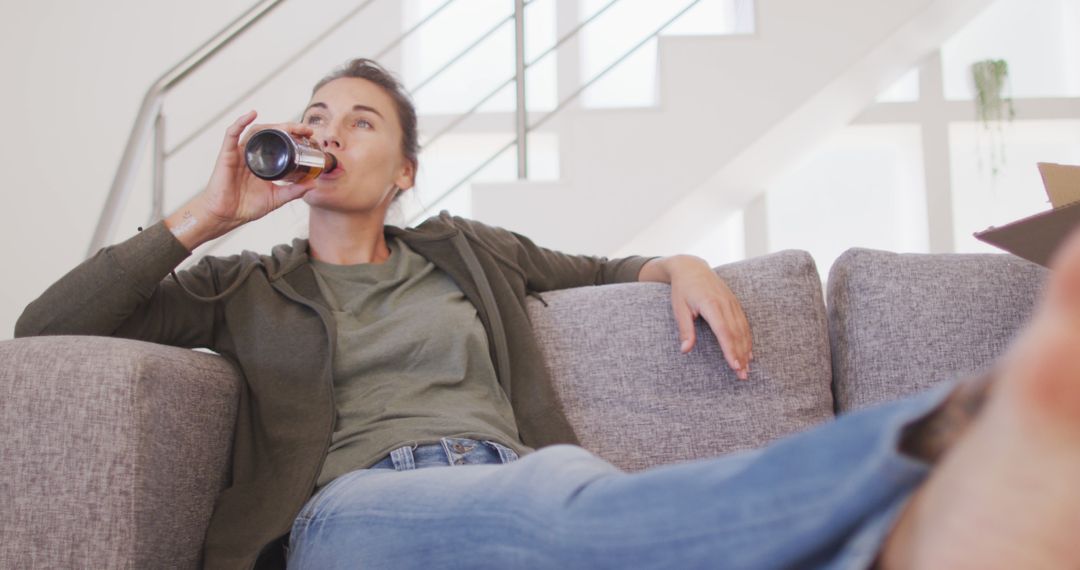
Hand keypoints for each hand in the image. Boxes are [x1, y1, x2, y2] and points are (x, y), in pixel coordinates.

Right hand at [199, 110, 317, 231]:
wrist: (227, 216)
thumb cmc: (247, 207)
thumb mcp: (277, 198)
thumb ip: (294, 191)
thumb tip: (314, 184)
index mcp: (263, 162)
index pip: (279, 141)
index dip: (293, 135)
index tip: (308, 134)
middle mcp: (252, 154)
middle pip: (270, 133)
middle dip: (288, 128)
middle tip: (304, 129)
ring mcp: (239, 153)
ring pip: (256, 131)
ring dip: (272, 125)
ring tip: (289, 126)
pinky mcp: (227, 154)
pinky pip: (231, 134)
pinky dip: (240, 122)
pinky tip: (252, 115)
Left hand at [668, 259, 752, 379]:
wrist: (692, 268)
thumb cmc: (683, 290)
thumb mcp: (679, 309)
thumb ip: (685, 329)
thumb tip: (685, 350)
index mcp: (711, 304)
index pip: (724, 331)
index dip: (730, 349)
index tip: (734, 366)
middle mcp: (725, 304)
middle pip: (736, 334)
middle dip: (740, 356)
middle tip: (743, 375)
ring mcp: (732, 303)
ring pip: (743, 330)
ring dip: (746, 350)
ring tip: (746, 369)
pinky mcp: (735, 304)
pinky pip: (744, 324)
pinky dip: (747, 339)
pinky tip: (748, 353)